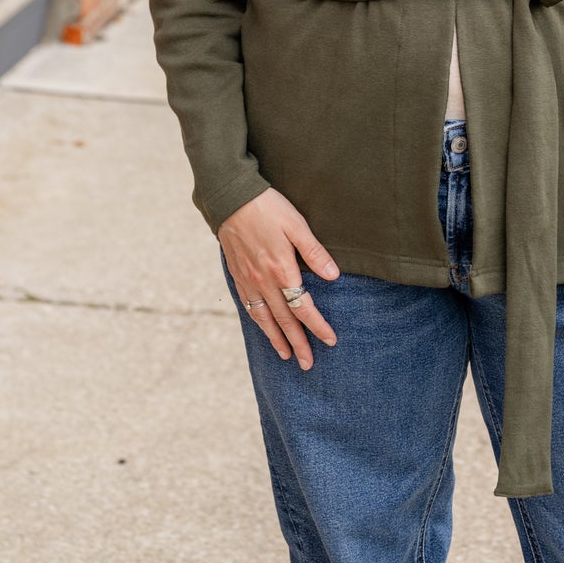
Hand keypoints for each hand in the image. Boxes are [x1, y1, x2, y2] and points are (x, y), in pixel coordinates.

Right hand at [220, 187, 339, 367]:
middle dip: (297, 343)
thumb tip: (333, 276)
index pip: (303, 307)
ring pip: (263, 318)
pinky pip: (249, 306)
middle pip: (283, 320)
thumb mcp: (296, 224)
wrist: (230, 198)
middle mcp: (263, 281)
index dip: (317, 326)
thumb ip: (314, 252)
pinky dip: (258, 322)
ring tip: (286, 355)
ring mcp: (248, 280)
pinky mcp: (237, 275)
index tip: (330, 341)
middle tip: (307, 364)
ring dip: (276, 339)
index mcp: (281, 269)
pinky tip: (264, 327)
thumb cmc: (268, 207)